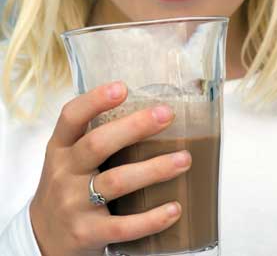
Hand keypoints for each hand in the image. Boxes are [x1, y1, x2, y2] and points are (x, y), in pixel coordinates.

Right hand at [30, 82, 191, 255]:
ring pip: (116, 182)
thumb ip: (95, 136)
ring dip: (154, 169)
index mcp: (60, 148)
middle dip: (134, 127)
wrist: (42, 240)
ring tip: (184, 159)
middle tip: (166, 115)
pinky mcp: (87, 233)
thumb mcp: (69, 158)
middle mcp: (64, 173)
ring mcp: (73, 204)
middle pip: (97, 144)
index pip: (71, 117)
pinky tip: (174, 209)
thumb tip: (147, 111)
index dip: (94, 100)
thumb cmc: (67, 187)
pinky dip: (151, 218)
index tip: (122, 87)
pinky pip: (123, 226)